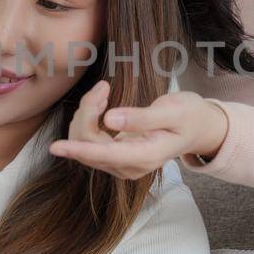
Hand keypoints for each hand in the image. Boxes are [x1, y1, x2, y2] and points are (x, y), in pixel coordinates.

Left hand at [47, 81, 229, 179]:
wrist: (198, 127)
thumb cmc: (188, 116)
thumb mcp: (172, 111)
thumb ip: (141, 117)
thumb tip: (110, 120)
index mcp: (146, 156)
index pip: (105, 155)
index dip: (79, 149)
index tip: (56, 147)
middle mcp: (130, 166)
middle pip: (90, 146)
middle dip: (87, 113)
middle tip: (103, 87)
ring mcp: (121, 164)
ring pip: (85, 143)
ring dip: (86, 114)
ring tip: (103, 91)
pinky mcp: (114, 157)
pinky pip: (88, 141)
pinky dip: (89, 118)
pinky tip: (100, 102)